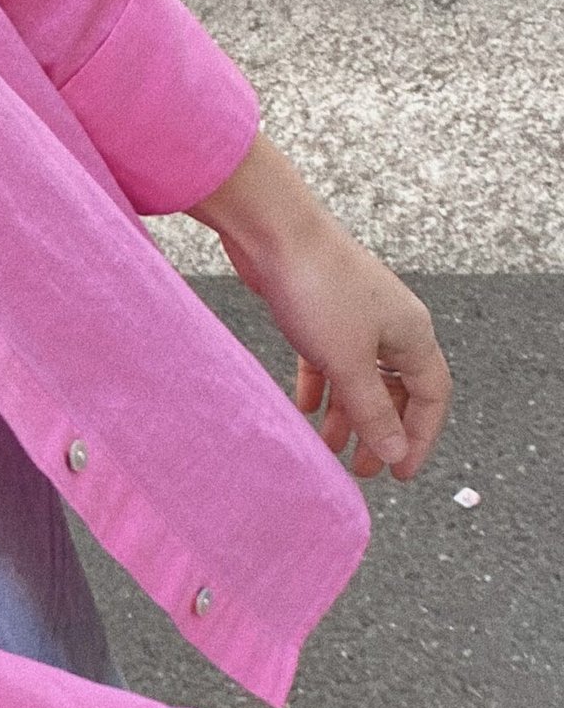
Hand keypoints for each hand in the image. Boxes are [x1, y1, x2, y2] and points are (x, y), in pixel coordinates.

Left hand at [188, 135, 451, 479]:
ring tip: (329, 448)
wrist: (275, 232)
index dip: (419, 438)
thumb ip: (372, 411)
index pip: (432, 397)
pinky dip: (320, 387)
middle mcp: (391, 326)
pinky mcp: (321, 313)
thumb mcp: (349, 362)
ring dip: (347, 415)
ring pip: (360, 378)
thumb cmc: (319, 289)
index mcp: (413, 335)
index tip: (400, 474)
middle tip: (360, 469)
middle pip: (396, 392)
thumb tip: (395, 452)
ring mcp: (356, 318)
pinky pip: (329, 360)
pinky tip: (304, 410)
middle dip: (380, 432)